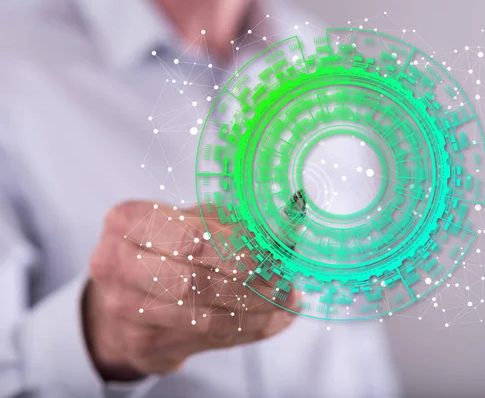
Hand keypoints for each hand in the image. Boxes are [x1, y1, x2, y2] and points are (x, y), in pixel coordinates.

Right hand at [84, 201, 297, 380]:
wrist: (125, 295)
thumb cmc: (165, 247)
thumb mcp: (193, 220)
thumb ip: (235, 221)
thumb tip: (290, 222)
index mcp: (127, 221)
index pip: (189, 239)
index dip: (236, 251)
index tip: (271, 255)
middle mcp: (114, 264)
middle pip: (193, 281)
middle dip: (247, 283)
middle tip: (283, 282)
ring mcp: (123, 309)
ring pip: (203, 316)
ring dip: (255, 310)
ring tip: (286, 300)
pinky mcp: (142, 344)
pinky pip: (207, 339)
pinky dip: (247, 329)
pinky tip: (271, 318)